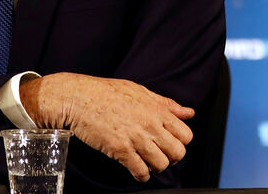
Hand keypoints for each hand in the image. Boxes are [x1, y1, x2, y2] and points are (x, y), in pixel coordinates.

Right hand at [21, 73, 193, 181]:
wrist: (78, 98)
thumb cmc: (106, 92)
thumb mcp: (140, 91)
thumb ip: (165, 104)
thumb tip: (189, 112)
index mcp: (157, 110)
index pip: (186, 135)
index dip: (180, 142)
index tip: (170, 143)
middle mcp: (150, 125)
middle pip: (178, 153)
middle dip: (171, 157)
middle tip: (160, 155)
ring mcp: (136, 138)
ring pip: (162, 164)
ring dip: (155, 167)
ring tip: (147, 162)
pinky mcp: (120, 150)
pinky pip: (140, 171)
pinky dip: (141, 175)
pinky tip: (136, 170)